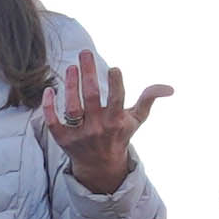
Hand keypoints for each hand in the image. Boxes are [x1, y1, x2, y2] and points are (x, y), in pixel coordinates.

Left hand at [41, 51, 170, 193]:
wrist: (100, 165)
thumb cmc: (119, 135)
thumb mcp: (137, 119)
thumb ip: (149, 99)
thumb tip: (170, 88)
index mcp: (116, 121)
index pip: (116, 99)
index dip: (115, 83)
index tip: (114, 68)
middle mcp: (97, 127)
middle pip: (90, 96)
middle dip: (88, 72)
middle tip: (85, 53)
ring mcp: (79, 134)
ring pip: (71, 107)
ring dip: (70, 85)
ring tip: (71, 68)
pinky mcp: (62, 140)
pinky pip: (52, 122)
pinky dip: (49, 107)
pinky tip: (49, 90)